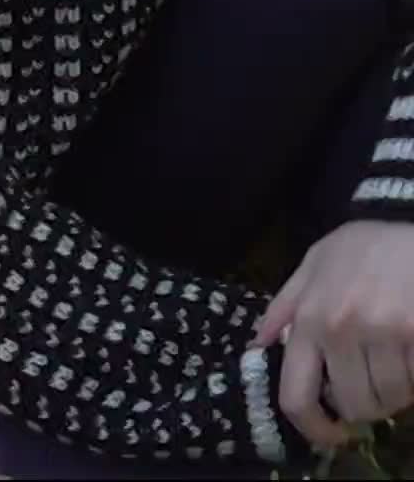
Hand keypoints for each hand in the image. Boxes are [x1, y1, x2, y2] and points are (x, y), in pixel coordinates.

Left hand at [252, 220, 413, 448]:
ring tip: (396, 355)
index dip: (314, 428)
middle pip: (355, 405)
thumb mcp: (314, 265)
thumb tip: (259, 346)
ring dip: (397, 388)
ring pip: (391, 398)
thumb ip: (285, 307)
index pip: (296, 395)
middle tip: (375, 375)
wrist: (409, 222)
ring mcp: (381, 331)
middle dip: (368, 401)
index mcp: (309, 317)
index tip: (333, 433)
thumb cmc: (364, 248)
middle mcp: (340, 328)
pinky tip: (412, 348)